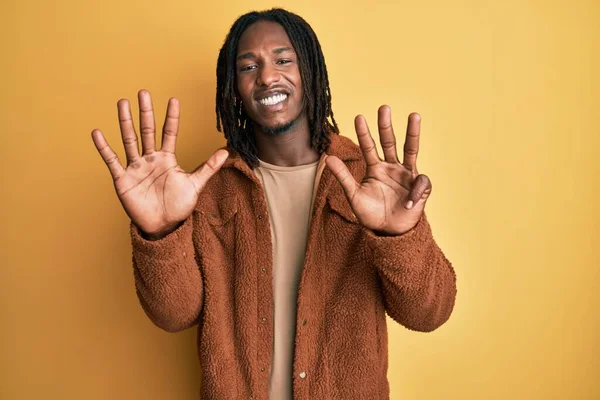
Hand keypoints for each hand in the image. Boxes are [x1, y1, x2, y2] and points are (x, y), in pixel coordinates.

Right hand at [91, 90, 228, 237]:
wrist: (163, 226)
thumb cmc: (178, 206)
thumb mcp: (195, 185)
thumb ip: (208, 167)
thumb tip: (226, 152)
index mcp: (167, 159)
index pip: (169, 133)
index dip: (171, 117)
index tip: (173, 99)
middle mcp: (150, 159)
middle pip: (147, 131)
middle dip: (145, 112)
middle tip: (143, 92)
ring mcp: (136, 167)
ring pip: (129, 140)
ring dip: (125, 122)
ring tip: (122, 103)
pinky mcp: (123, 179)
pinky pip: (112, 161)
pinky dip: (104, 148)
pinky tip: (97, 133)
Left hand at [325, 106, 431, 235]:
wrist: (389, 232)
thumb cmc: (371, 215)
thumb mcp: (354, 195)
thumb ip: (343, 177)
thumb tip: (328, 157)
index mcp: (375, 168)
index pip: (369, 147)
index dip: (364, 133)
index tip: (358, 117)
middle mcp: (391, 167)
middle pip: (390, 142)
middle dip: (386, 125)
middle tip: (384, 107)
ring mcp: (406, 175)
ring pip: (411, 149)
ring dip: (412, 133)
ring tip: (414, 115)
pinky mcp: (419, 187)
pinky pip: (420, 183)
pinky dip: (416, 191)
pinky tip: (409, 201)